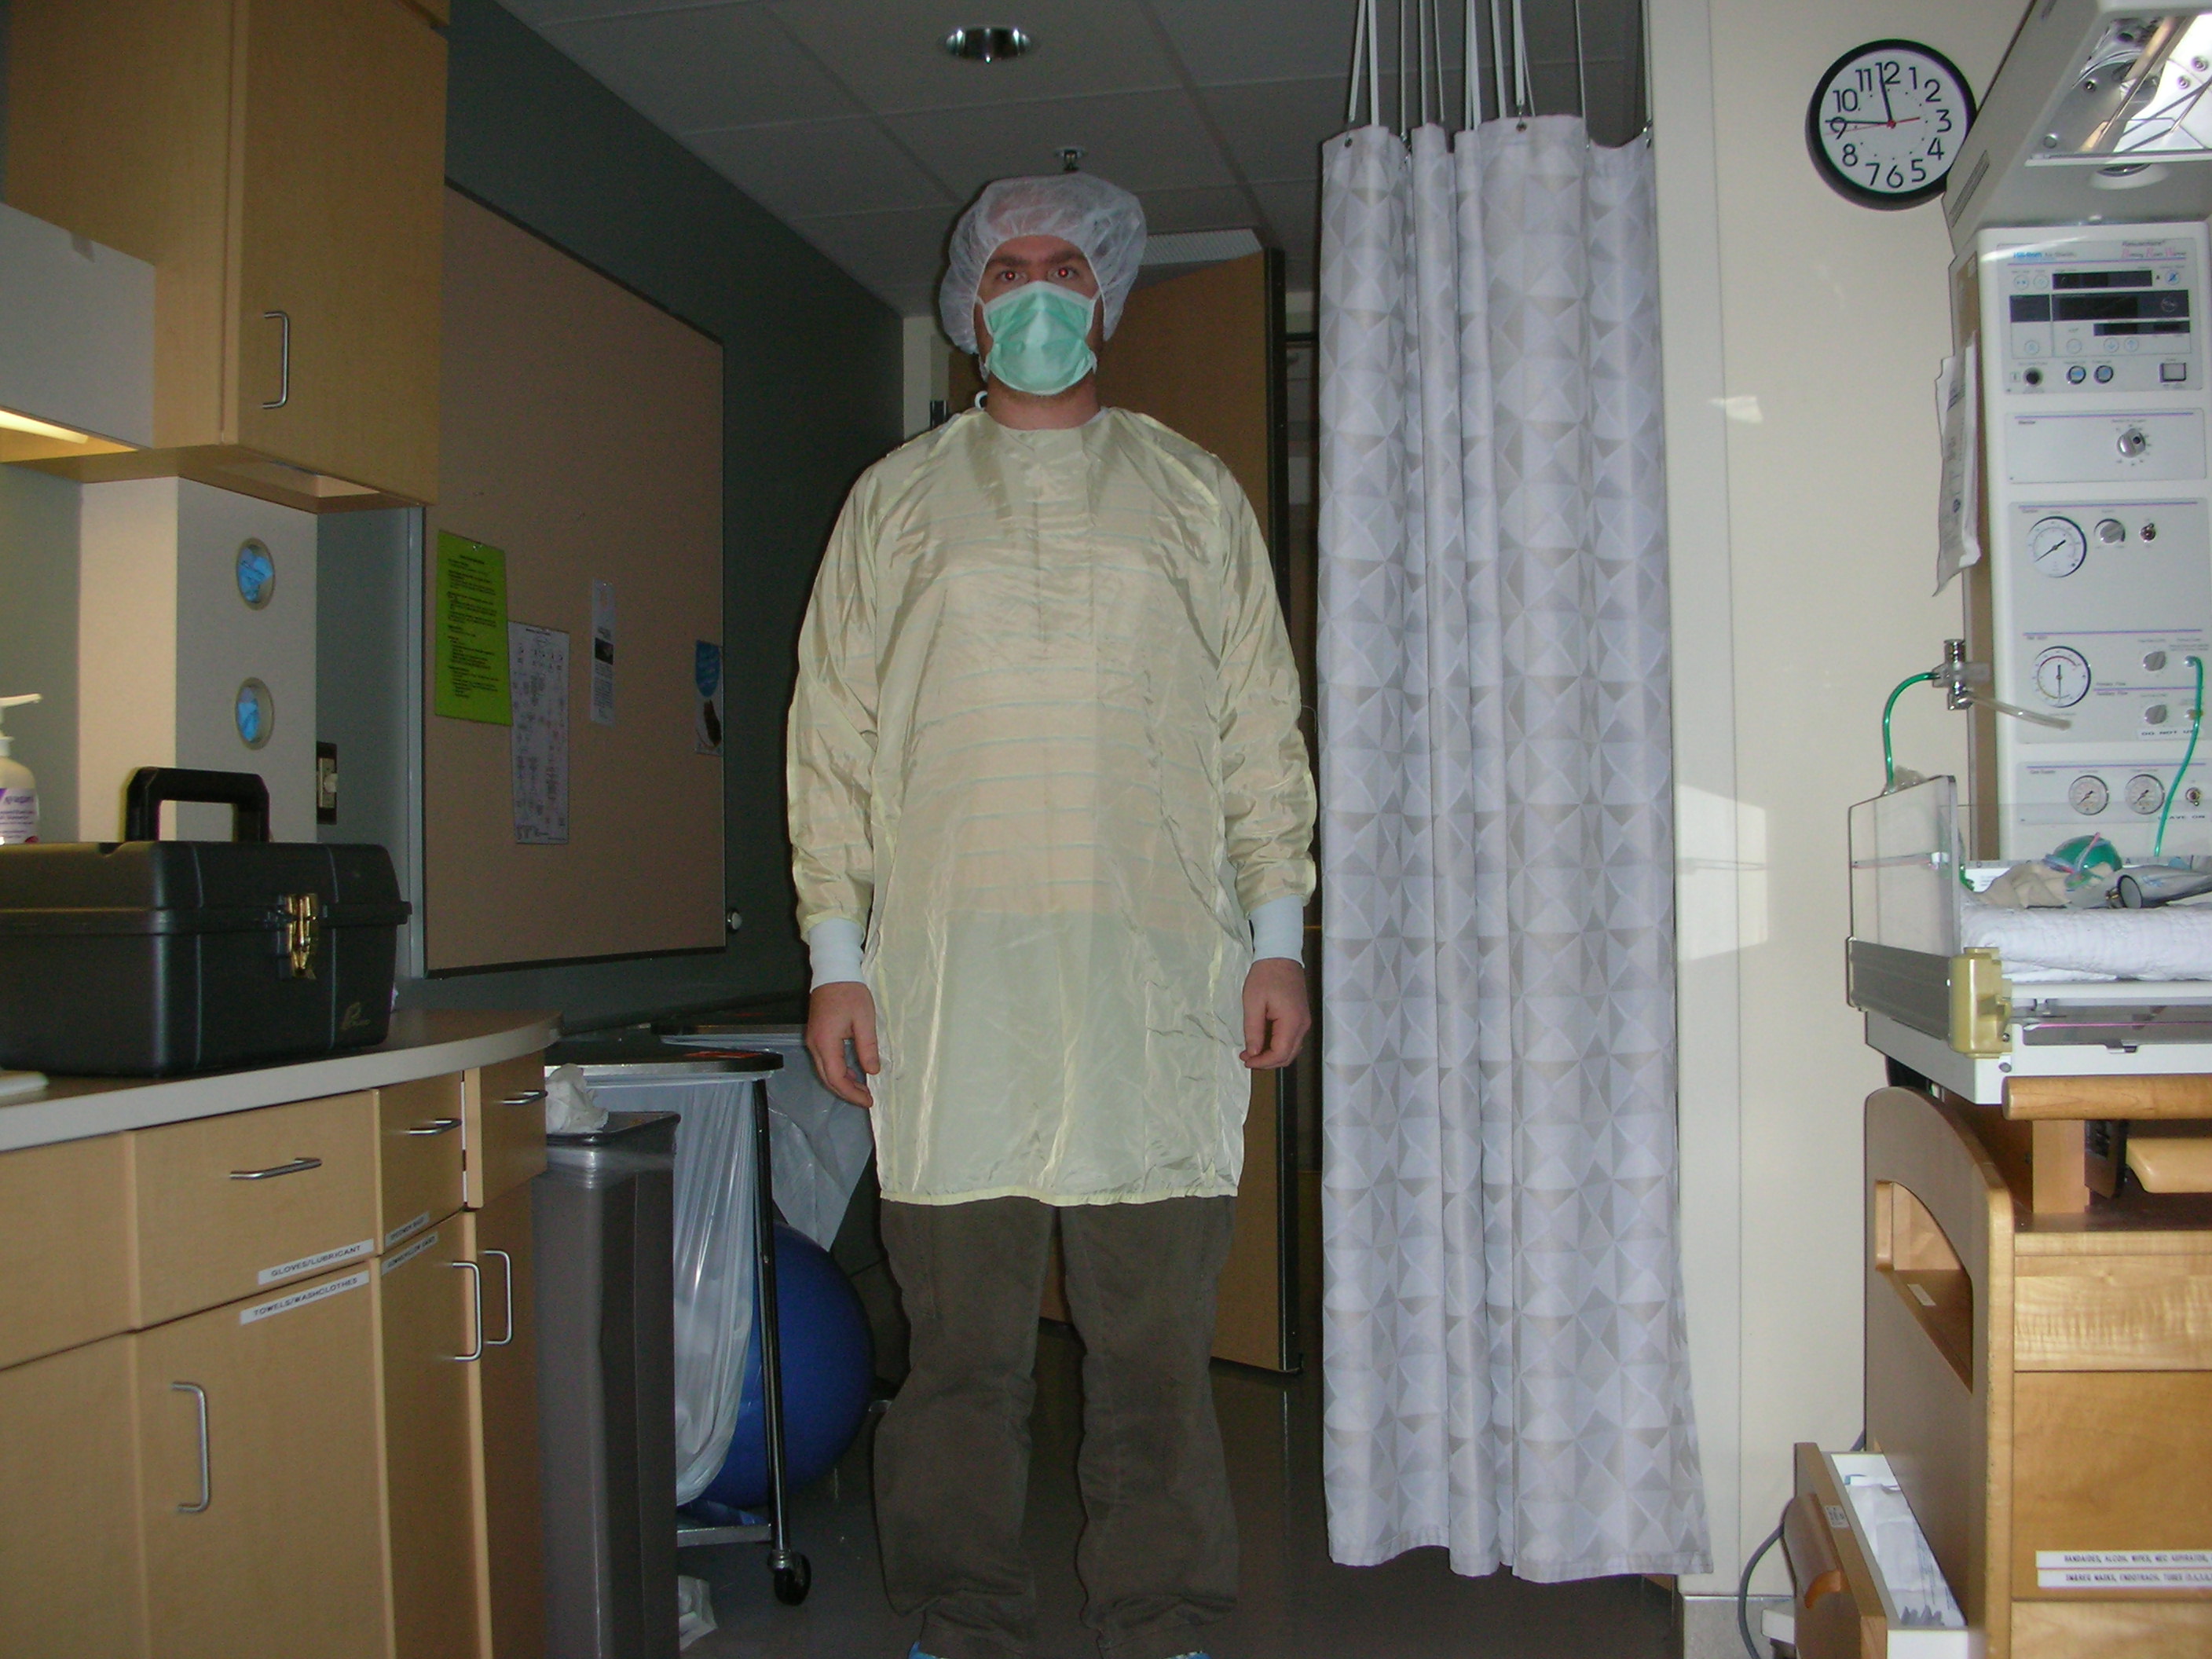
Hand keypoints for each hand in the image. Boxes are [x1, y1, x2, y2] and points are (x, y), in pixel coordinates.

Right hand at [805, 982, 879, 1106]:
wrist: (833, 972)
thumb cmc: (850, 993)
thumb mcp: (865, 1020)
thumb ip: (867, 1047)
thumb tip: (872, 1071)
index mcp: (826, 1042)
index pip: (836, 1077)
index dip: (852, 1093)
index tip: (868, 1100)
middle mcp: (815, 1044)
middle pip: (827, 1078)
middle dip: (847, 1093)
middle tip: (867, 1099)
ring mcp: (813, 1040)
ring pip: (825, 1071)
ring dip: (842, 1083)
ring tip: (863, 1089)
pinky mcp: (817, 1036)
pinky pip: (825, 1061)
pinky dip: (838, 1071)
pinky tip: (853, 1073)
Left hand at [1240, 957, 1309, 1069]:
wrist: (1280, 955)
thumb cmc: (1265, 976)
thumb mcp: (1253, 1002)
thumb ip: (1253, 1030)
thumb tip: (1254, 1053)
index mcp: (1292, 1021)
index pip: (1280, 1054)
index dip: (1262, 1062)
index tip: (1245, 1060)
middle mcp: (1302, 1025)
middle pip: (1288, 1056)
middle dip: (1267, 1062)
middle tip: (1246, 1057)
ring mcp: (1304, 1021)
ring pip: (1290, 1049)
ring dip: (1272, 1055)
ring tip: (1251, 1050)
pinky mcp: (1301, 1017)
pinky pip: (1291, 1039)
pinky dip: (1277, 1045)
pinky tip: (1262, 1040)